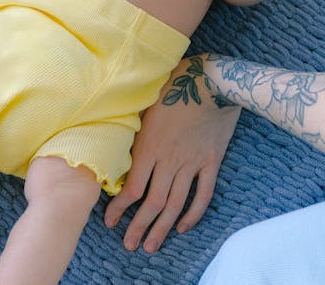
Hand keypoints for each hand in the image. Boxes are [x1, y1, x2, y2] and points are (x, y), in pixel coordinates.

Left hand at [104, 56, 240, 252]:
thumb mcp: (147, 101)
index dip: (120, 209)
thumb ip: (133, 125)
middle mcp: (170, 159)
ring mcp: (192, 162)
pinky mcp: (211, 161)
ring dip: (163, 227)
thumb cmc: (176, 82)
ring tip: (152, 245)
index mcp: (150, 145)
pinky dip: (194, 214)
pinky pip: (203, 194)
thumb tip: (115, 136)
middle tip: (130, 245)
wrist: (213, 79)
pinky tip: (184, 226)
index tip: (111, 222)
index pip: (132, 187)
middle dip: (139, 226)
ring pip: (176, 204)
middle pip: (153, 202)